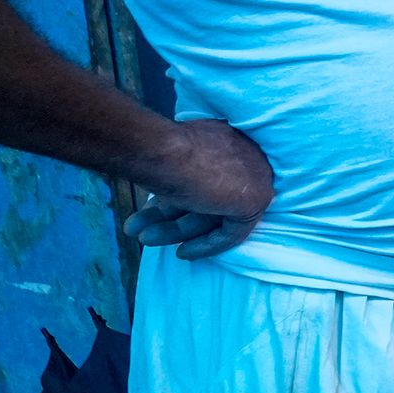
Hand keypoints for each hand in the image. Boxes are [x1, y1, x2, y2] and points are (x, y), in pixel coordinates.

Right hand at [127, 119, 271, 257]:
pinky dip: (207, 244)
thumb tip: (171, 188)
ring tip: (142, 237)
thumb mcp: (172, 158)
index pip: (205, 177)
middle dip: (170, 217)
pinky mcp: (254, 201)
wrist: (164, 151)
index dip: (177, 200)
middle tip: (139, 228)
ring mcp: (255, 178)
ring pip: (212, 213)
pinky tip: (182, 253)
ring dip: (176, 229)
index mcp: (227, 139)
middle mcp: (245, 155)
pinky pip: (231, 231)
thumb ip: (181, 170)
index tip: (153, 210)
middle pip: (206, 197)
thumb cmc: (160, 149)